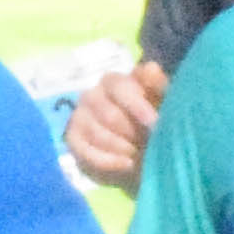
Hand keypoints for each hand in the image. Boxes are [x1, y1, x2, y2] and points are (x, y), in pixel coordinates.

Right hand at [65, 56, 169, 193]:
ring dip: (124, 148)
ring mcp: (79, 117)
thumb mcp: (161, 99)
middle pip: (109, 115)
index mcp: (113, 81)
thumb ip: (158, 84)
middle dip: (133, 132)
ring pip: (99, 135)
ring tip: (140, 154)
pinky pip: (86, 152)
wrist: (138, 144)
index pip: (119, 86)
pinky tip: (127, 164)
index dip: (137, 105)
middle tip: (149, 143)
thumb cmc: (150, 117)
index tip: (154, 123)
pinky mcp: (73, 139)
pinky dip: (110, 161)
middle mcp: (91, 95)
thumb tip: (151, 69)